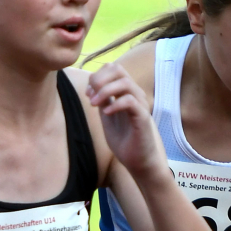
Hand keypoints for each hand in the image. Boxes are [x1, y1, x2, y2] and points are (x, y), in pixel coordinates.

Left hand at [86, 63, 163, 181]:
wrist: (137, 161)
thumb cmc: (124, 140)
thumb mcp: (107, 118)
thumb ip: (103, 102)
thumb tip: (92, 87)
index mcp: (125, 93)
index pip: (113, 69)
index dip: (97, 76)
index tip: (88, 94)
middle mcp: (134, 94)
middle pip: (118, 69)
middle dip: (100, 79)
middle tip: (90, 96)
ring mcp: (139, 104)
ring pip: (125, 82)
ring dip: (105, 90)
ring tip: (94, 104)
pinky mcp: (142, 116)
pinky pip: (130, 101)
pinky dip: (116, 104)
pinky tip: (106, 113)